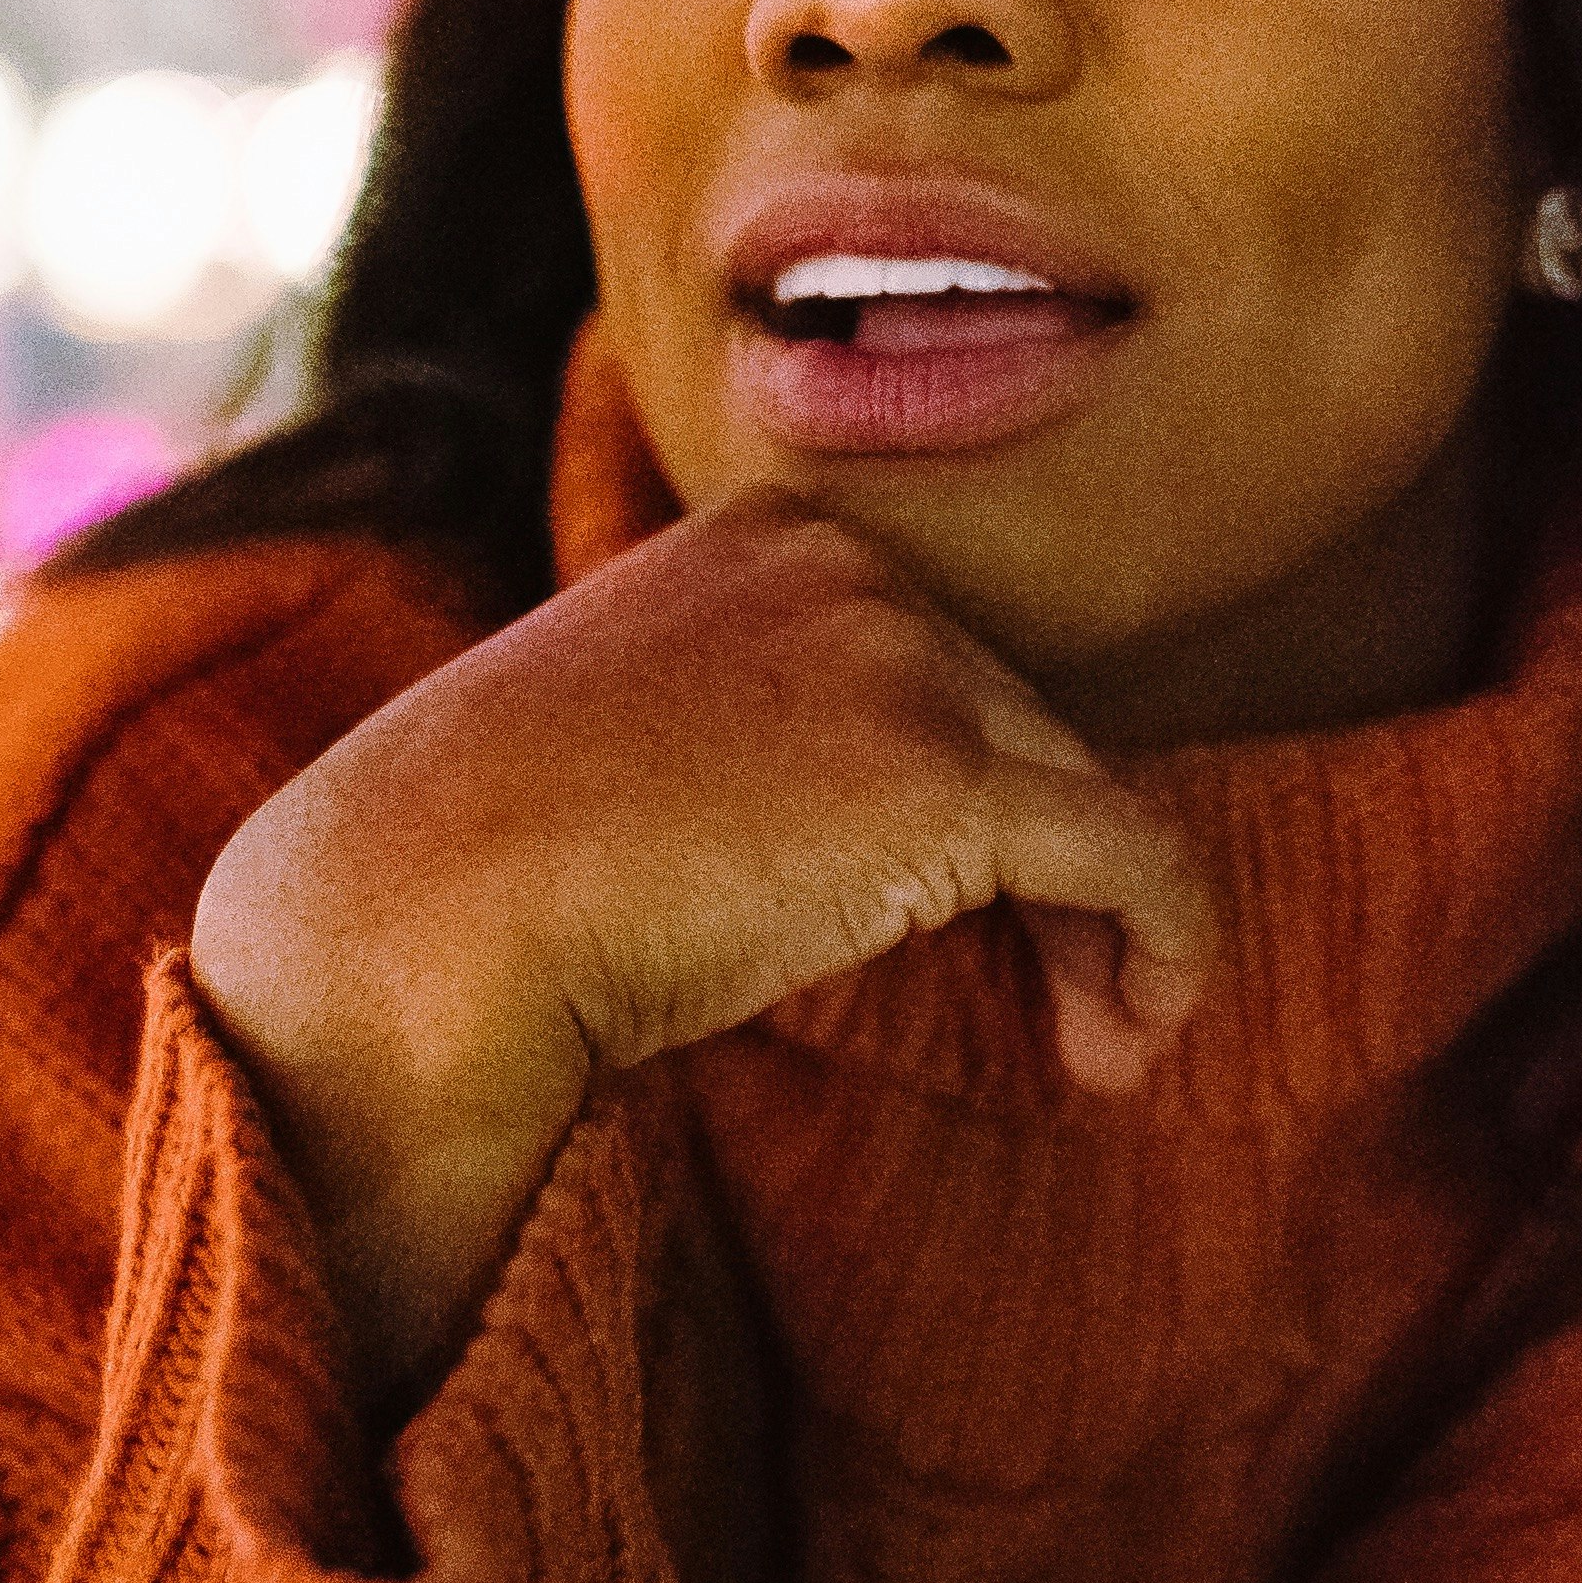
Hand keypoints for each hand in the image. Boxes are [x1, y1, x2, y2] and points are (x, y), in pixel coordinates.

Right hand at [192, 496, 1215, 1404]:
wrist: (417, 912)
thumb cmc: (477, 871)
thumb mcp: (626, 747)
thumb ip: (755, 741)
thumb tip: (862, 846)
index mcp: (765, 534)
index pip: (936, 662)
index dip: (982, 802)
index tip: (981, 922)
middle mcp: (846, 563)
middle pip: (1020, 723)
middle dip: (1052, 872)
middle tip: (1063, 1003)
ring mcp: (899, 653)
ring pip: (1084, 792)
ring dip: (1113, 926)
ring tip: (1100, 1040)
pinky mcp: (944, 769)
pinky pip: (1132, 855)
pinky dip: (1163, 948)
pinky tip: (1124, 1048)